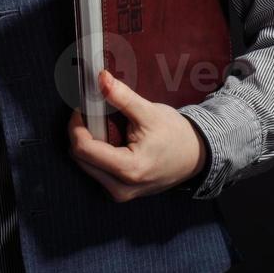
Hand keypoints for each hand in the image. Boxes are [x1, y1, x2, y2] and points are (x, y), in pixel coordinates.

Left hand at [67, 70, 207, 201]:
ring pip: (84, 165)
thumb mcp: (149, 112)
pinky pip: (95, 170)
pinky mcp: (120, 192)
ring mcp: (120, 193)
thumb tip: (100, 78)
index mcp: (129, 169)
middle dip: (82, 132)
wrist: (197, 157)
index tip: (82, 107)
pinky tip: (111, 140)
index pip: (83, 148)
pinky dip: (96, 153)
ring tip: (106, 127)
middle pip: (80, 157)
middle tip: (93, 114)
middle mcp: (121, 188)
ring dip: (88, 142)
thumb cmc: (176, 136)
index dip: (76, 124)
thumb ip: (122, 96)